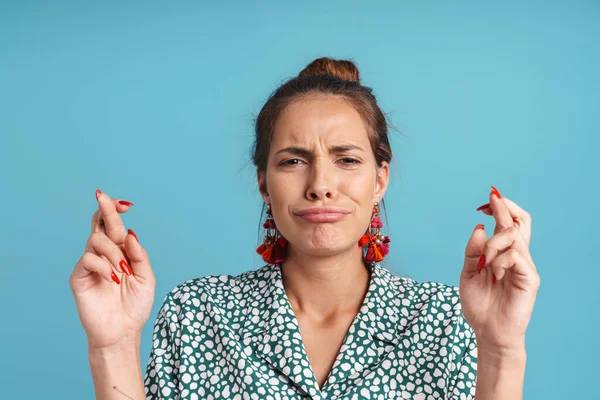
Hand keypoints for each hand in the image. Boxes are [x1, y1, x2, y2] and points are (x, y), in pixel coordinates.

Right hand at [69, 189, 155, 350]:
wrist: (123, 332)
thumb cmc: (135, 306)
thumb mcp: (146, 277)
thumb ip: (139, 254)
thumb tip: (130, 232)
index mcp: (120, 252)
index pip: (114, 225)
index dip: (116, 211)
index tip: (126, 203)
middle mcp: (104, 255)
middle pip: (100, 224)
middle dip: (104, 208)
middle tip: (103, 196)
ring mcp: (90, 265)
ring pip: (96, 240)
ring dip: (113, 252)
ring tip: (123, 271)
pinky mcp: (79, 277)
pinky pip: (88, 259)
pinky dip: (104, 266)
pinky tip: (113, 280)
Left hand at [460, 186, 540, 352]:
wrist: (487, 331)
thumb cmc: (479, 304)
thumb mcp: (468, 273)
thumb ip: (473, 251)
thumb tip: (480, 227)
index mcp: (502, 253)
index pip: (508, 222)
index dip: (501, 207)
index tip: (489, 197)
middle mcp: (516, 256)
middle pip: (521, 221)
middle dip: (505, 207)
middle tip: (491, 201)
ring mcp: (524, 266)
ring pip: (513, 236)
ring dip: (493, 243)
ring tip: (485, 262)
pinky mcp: (529, 278)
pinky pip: (516, 255)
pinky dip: (500, 260)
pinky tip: (494, 273)